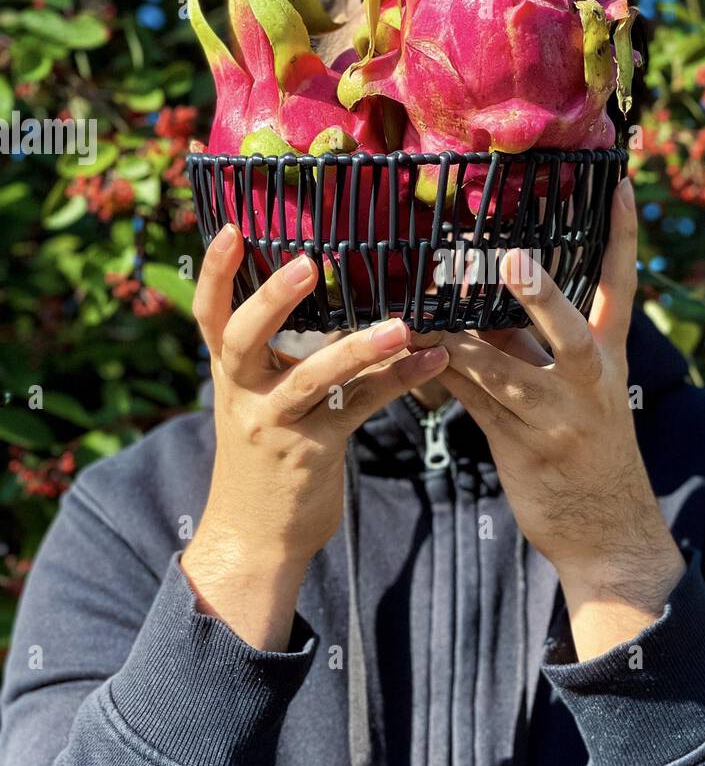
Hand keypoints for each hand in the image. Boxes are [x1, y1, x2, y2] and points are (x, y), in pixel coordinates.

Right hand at [182, 224, 447, 647]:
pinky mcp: (311, 452)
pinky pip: (358, 408)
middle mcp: (242, 393)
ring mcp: (273, 424)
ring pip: (312, 378)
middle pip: (243, 337)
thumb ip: (281, 356)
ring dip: (359, 347)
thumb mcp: (260, 401)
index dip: (216, 272)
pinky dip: (398, 381)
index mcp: (229, 373)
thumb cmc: (267, 457)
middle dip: (272, 298)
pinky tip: (434, 361)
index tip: (230, 227)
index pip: (209, 315)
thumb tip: (334, 299)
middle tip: (308, 261)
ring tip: (403, 324)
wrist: (256, 538)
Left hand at [439, 179, 684, 659]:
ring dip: (465, 342)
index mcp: (609, 358)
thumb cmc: (589, 451)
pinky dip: (442, 377)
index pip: (621, 286)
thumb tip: (480, 300)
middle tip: (510, 260)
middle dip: (541, 296)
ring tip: (429, 312)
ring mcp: (557, 419)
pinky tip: (413, 357)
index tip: (620, 183)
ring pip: (506, 372)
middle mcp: (589, 383)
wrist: (607, 533)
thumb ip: (532, 344)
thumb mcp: (577, 391)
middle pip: (571, 330)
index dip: (622, 235)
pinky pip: (474, 403)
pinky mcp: (521, 448)